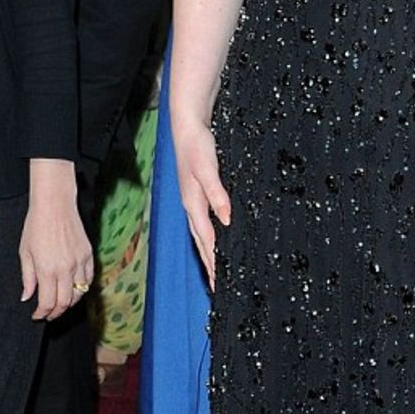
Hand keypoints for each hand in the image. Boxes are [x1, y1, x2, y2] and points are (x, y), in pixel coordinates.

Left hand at [19, 163, 94, 320]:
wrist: (55, 205)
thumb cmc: (37, 225)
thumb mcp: (25, 253)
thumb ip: (27, 278)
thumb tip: (27, 296)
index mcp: (47, 269)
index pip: (48, 302)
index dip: (43, 313)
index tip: (38, 315)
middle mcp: (65, 268)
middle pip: (65, 302)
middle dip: (56, 312)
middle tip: (49, 314)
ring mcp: (79, 262)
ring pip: (79, 293)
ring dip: (70, 302)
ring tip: (61, 302)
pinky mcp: (88, 255)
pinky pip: (88, 279)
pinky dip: (82, 288)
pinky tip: (74, 288)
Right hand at [172, 118, 229, 289]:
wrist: (188, 126)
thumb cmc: (198, 145)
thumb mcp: (207, 168)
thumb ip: (217, 193)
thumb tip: (226, 219)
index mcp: (193, 204)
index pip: (206, 240)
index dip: (213, 261)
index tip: (219, 281)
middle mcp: (193, 206)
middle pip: (202, 242)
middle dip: (209, 265)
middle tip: (217, 287)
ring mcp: (195, 201)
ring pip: (202, 235)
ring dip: (209, 254)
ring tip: (217, 272)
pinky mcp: (200, 194)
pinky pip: (205, 223)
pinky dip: (211, 237)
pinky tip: (219, 240)